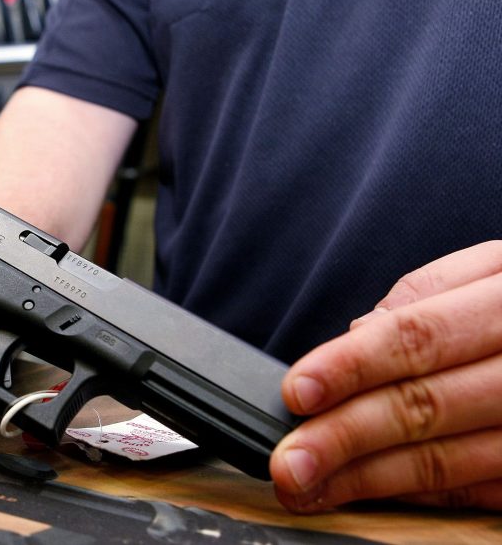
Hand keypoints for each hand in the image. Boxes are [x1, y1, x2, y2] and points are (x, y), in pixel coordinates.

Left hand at [270, 241, 501, 511]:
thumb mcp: (493, 272)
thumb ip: (425, 301)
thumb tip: (355, 337)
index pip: (418, 336)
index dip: (351, 367)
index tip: (296, 392)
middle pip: (426, 406)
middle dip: (345, 438)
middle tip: (288, 463)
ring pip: (449, 461)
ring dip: (369, 480)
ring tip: (311, 486)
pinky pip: (480, 492)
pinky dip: (420, 496)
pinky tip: (370, 495)